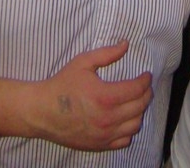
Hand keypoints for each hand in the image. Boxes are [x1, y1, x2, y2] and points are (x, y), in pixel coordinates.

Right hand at [32, 41, 152, 150]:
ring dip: (140, 111)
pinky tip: (125, 119)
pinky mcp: (99, 145)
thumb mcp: (83, 62)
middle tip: (145, 86)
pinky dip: (129, 130)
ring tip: (136, 101)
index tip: (146, 75)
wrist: (42, 111)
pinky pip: (124, 141)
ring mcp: (104, 134)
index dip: (145, 80)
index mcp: (105, 96)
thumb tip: (125, 44)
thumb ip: (107, 53)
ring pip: (135, 125)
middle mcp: (107, 118)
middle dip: (146, 93)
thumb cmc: (62, 84)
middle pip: (139, 106)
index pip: (137, 89)